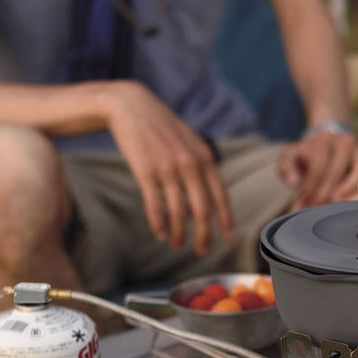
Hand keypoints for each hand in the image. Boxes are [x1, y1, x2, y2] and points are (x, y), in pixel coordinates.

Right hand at [104, 81, 232, 253]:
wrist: (130, 107)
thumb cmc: (161, 128)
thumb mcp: (189, 142)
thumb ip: (200, 168)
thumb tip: (204, 201)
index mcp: (204, 158)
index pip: (220, 195)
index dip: (225, 220)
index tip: (227, 238)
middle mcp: (190, 165)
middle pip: (202, 210)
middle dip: (203, 236)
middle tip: (200, 251)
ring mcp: (168, 169)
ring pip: (178, 213)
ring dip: (178, 234)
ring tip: (176, 245)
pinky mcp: (146, 172)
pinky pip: (155, 207)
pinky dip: (158, 224)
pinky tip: (159, 234)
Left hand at [277, 131, 357, 209]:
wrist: (331, 136)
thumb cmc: (310, 152)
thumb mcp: (292, 155)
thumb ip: (286, 167)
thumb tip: (294, 182)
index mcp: (324, 140)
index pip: (317, 169)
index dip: (310, 190)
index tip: (304, 206)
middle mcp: (346, 142)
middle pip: (335, 173)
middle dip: (324, 195)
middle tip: (317, 210)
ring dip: (347, 193)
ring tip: (337, 205)